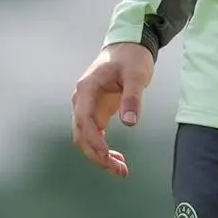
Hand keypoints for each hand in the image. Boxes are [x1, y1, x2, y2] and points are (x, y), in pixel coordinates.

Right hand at [71, 42, 154, 177]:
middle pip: (81, 134)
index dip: (93, 140)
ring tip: (121, 170)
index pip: (83, 119)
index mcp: (87, 89)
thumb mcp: (136, 75)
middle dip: (97, 155)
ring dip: (100, 156)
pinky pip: (96, 136)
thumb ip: (132, 98)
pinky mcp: (97, 112)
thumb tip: (130, 123)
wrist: (128, 47)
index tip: (107, 154)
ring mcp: (87, 107)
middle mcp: (82, 100)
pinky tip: (118, 159)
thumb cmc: (131, 58)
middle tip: (119, 170)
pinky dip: (104, 149)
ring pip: (86, 139)